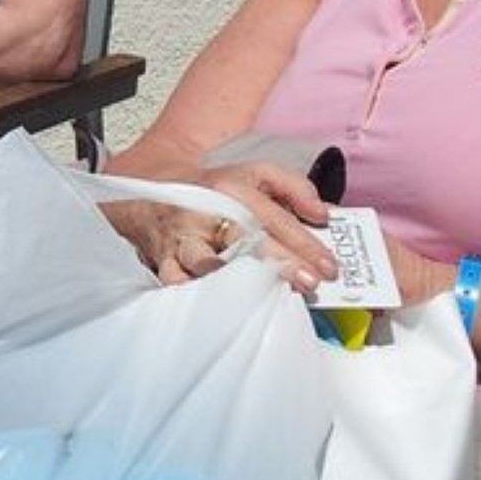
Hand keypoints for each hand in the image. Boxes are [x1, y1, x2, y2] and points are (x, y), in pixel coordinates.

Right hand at [102, 160, 340, 293]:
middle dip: (278, 264)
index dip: (305, 244)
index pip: (275, 218)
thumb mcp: (256, 173)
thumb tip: (323, 214)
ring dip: (234, 280)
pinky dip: (190, 293)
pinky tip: (213, 306)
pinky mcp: (163, 258)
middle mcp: (206, 212)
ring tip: (262, 296)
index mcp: (232, 189)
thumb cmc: (214, 188)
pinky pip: (173, 279)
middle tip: (309, 283)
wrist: (152, 190)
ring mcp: (182, 237)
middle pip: (245, 239)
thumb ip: (295, 187)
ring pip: (205, 261)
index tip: (329, 267)